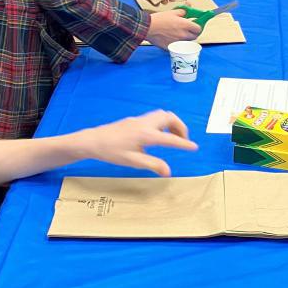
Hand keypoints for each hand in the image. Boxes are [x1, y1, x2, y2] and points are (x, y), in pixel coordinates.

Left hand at [77, 110, 197, 175]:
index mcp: (146, 134)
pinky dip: (163, 122)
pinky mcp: (135, 120)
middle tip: (182, 140)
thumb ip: (152, 164)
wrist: (94, 140)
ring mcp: (140, 120)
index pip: (170, 138)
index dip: (184, 143)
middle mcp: (145, 124)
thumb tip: (168, 171)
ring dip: (172, 123)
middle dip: (180, 127)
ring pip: (162, 115)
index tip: (194, 147)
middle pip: (170, 117)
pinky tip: (159, 134)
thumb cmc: (112, 152)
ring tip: (173, 137)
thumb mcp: (133, 161)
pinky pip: (155, 116)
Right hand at [147, 10, 201, 48]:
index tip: (196, 24)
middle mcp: (184, 35)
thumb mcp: (172, 12)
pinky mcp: (172, 47)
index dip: (198, 26)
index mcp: (185, 25)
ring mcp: (178, 42)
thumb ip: (183, 12)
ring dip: (186, 38)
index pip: (199, 29)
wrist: (148, 28)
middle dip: (193, 33)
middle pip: (194, 36)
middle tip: (189, 29)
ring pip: (187, 41)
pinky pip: (179, 45)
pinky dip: (178, 42)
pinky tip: (173, 38)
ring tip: (180, 33)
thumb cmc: (159, 19)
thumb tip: (187, 13)